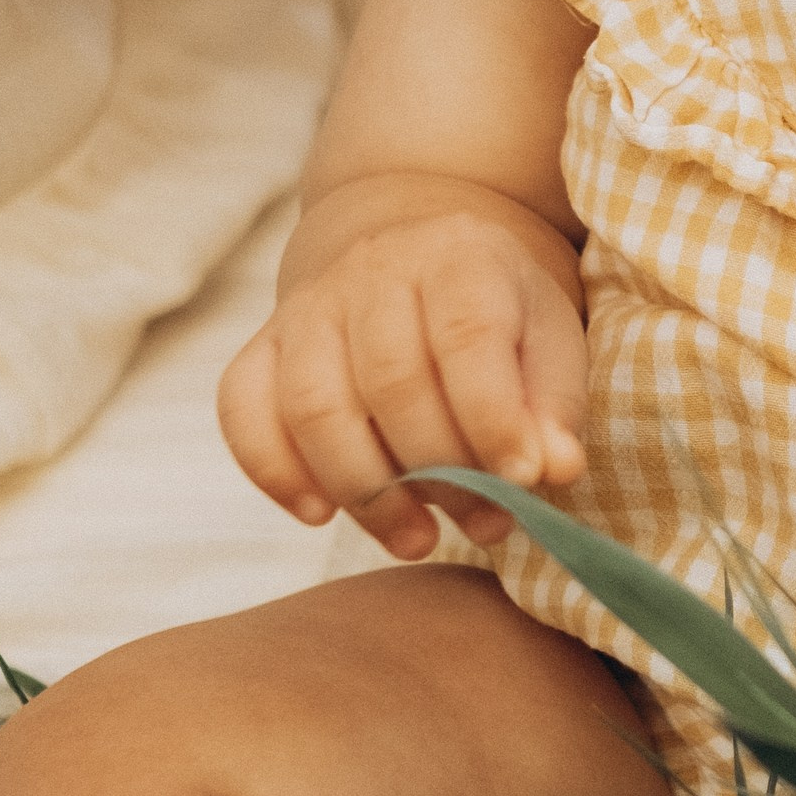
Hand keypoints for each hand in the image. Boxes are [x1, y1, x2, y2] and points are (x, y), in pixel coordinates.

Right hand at [218, 209, 586, 562]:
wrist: (413, 261)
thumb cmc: (496, 315)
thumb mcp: (550, 342)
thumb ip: (554, 405)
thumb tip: (552, 469)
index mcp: (458, 256)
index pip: (467, 334)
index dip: (493, 417)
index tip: (522, 482)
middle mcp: (373, 271)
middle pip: (389, 380)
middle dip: (438, 471)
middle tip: (483, 525)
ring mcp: (308, 306)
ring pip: (313, 404)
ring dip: (364, 490)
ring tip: (416, 539)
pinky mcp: (262, 344)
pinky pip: (242, 408)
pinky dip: (275, 470)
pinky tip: (322, 513)